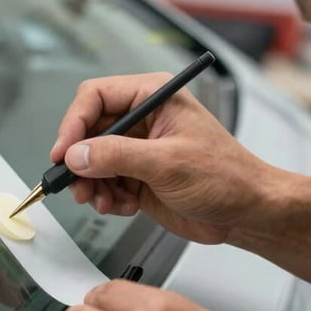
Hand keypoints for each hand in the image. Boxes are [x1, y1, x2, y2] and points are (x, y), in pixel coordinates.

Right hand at [50, 73, 279, 243]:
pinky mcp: (137, 176)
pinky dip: (106, 198)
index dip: (73, 123)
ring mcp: (138, 149)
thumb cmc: (227, 177)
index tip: (64, 152)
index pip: (95, 97)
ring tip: (101, 200)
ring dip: (91, 184)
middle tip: (77, 184)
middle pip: (88, 131)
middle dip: (80, 161)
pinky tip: (123, 206)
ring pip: (91, 161)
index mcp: (153, 97)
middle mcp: (142, 119)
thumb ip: (118, 157)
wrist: (247, 213)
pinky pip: (104, 183)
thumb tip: (78, 155)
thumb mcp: (168, 163)